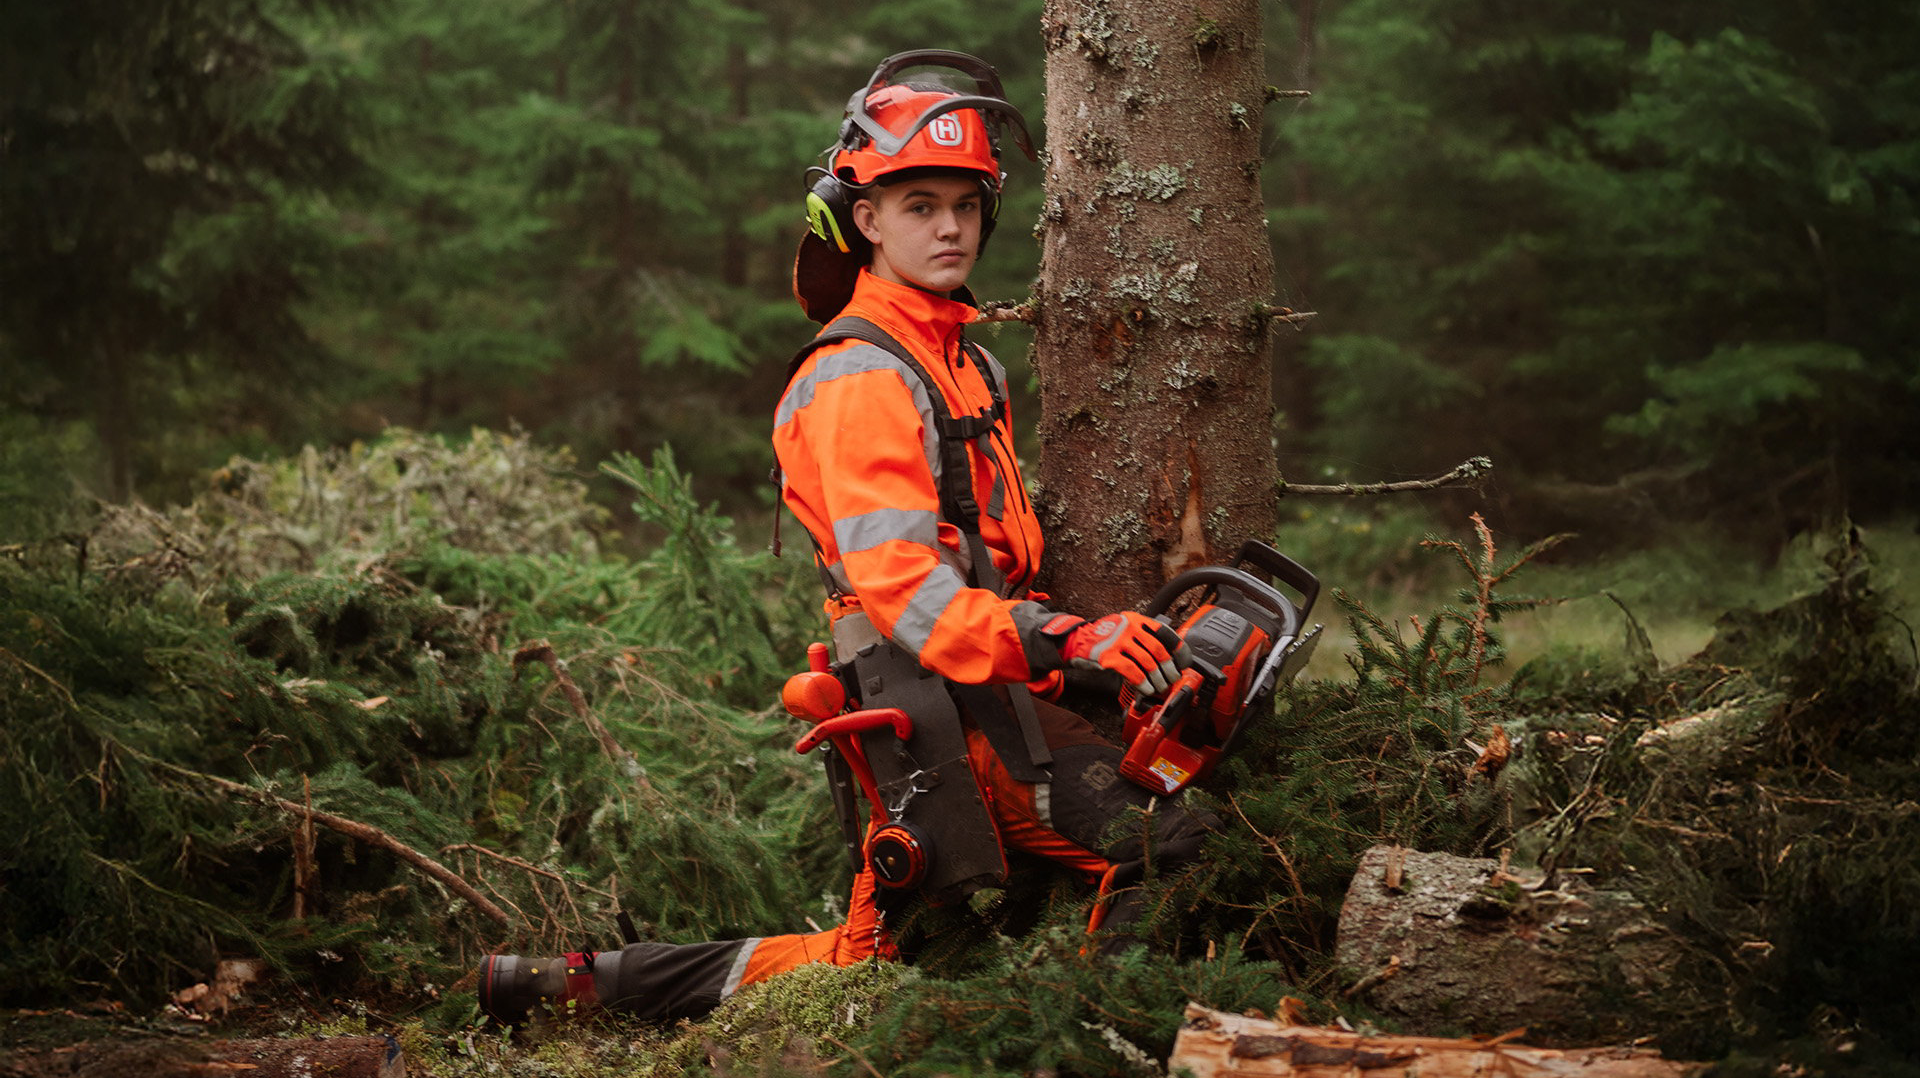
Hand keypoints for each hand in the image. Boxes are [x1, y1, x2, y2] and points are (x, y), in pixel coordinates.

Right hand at [1045, 612, 1188, 694]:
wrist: (1075, 641)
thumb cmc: (1102, 638)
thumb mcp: (1123, 628)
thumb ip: (1142, 636)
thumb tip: (1166, 656)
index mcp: (1135, 619)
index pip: (1163, 632)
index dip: (1176, 648)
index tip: (1182, 661)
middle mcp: (1129, 628)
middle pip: (1158, 649)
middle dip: (1168, 667)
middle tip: (1172, 678)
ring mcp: (1118, 641)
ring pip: (1147, 663)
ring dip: (1157, 679)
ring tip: (1159, 687)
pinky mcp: (1109, 657)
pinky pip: (1132, 672)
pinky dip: (1142, 682)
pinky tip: (1146, 689)